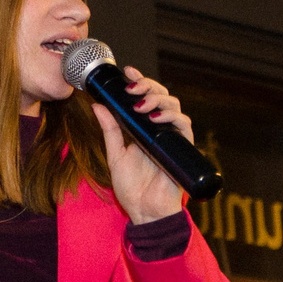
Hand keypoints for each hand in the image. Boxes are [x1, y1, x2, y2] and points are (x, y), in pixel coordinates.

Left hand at [90, 66, 195, 224]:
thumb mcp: (115, 154)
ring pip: (174, 106)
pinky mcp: (181, 148)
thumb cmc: (131, 187)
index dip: (140, 81)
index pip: (144, 98)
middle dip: (148, 86)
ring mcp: (171, 137)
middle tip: (133, 87)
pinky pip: (184, 125)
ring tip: (141, 104)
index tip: (128, 70)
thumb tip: (98, 105)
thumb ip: (110, 130)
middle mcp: (159, 129)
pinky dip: (172, 117)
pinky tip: (157, 117)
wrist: (144, 211)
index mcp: (142, 128)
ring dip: (158, 99)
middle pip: (161, 96)